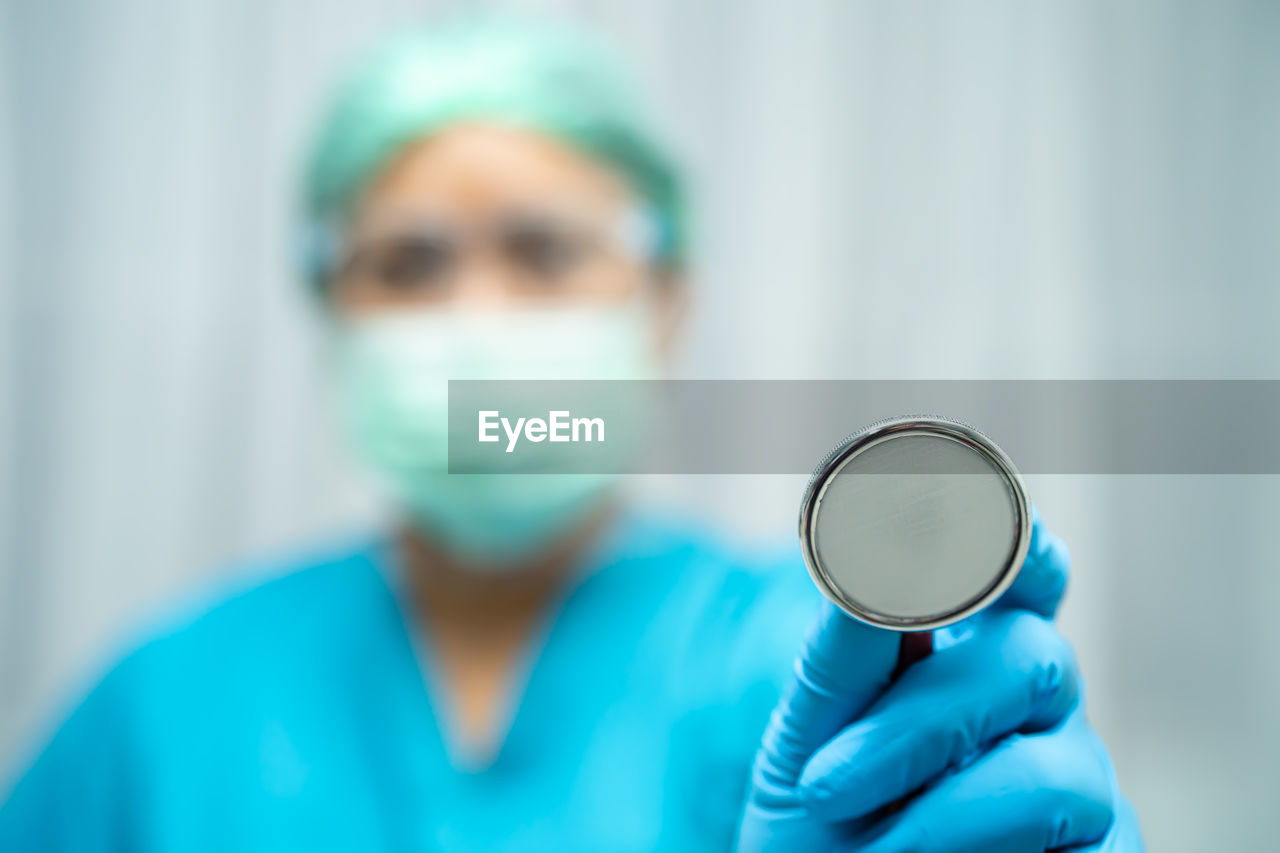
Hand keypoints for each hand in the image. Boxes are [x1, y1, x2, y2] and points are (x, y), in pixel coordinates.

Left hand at [736, 512, 1144, 851]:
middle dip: (921, 724)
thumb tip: (867, 546)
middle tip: (824, 783)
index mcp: (973, 651)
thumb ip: (846, 651)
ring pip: (1054, 776)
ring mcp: (1084, 784)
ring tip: (868, 851)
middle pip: (1034, 660)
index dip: (1023, 549)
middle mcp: (1042, 705)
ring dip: (941, 818)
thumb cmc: (821, 815)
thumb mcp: (811, 732)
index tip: (1010, 528)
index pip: (1022, 577)